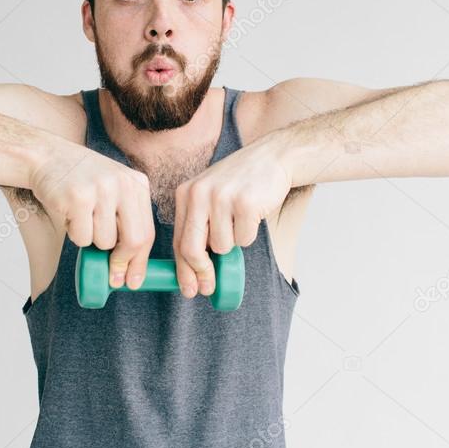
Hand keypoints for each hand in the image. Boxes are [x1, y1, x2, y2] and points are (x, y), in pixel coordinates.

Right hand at [28, 141, 155, 289]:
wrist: (47, 156)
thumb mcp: (113, 191)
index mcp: (137, 184)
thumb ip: (125, 223)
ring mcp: (101, 190)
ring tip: (82, 219)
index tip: (134, 281)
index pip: (148, 231)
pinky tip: (70, 214)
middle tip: (111, 274)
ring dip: (92, 241)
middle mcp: (123, 184)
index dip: (140, 261)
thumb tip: (128, 270)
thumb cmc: (81, 180)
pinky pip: (82, 238)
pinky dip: (75, 234)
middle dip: (122, 263)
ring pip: (105, 242)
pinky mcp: (78, 198)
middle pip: (134, 240)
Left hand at [172, 140, 292, 298]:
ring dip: (233, 243)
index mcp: (185, 193)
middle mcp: (199, 194)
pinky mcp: (245, 203)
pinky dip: (250, 233)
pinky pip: (244, 239)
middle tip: (209, 286)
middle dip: (201, 272)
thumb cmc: (239, 182)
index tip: (189, 290)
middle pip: (191, 249)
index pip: (177, 240)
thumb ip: (198, 226)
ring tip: (239, 219)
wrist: (271, 157)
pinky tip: (252, 213)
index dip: (183, 270)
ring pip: (222, 247)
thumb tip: (193, 271)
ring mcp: (221, 198)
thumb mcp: (209, 196)